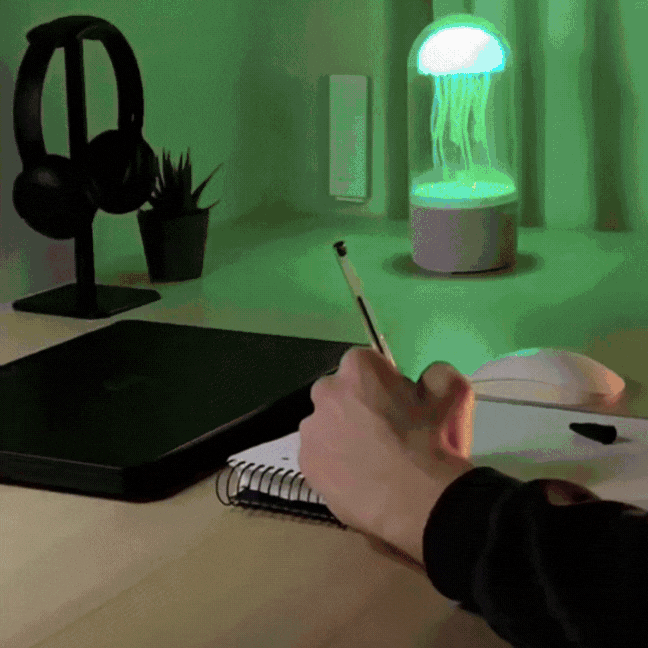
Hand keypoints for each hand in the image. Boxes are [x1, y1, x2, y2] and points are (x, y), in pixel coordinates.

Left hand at [298, 346, 475, 566]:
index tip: (397, 401)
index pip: (365, 362)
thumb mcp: (452, 392)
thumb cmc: (433, 441)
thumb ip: (435, 374)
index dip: (383, 381)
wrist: (418, 500)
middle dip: (356, 405)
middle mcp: (326, 392)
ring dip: (342, 435)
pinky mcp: (306, 464)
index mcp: (357, 368)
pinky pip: (321, 458)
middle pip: (339, 392)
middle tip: (383, 431)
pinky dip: (335, 465)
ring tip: (371, 461)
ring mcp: (312, 430)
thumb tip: (425, 380)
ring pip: (326, 426)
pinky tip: (359, 480)